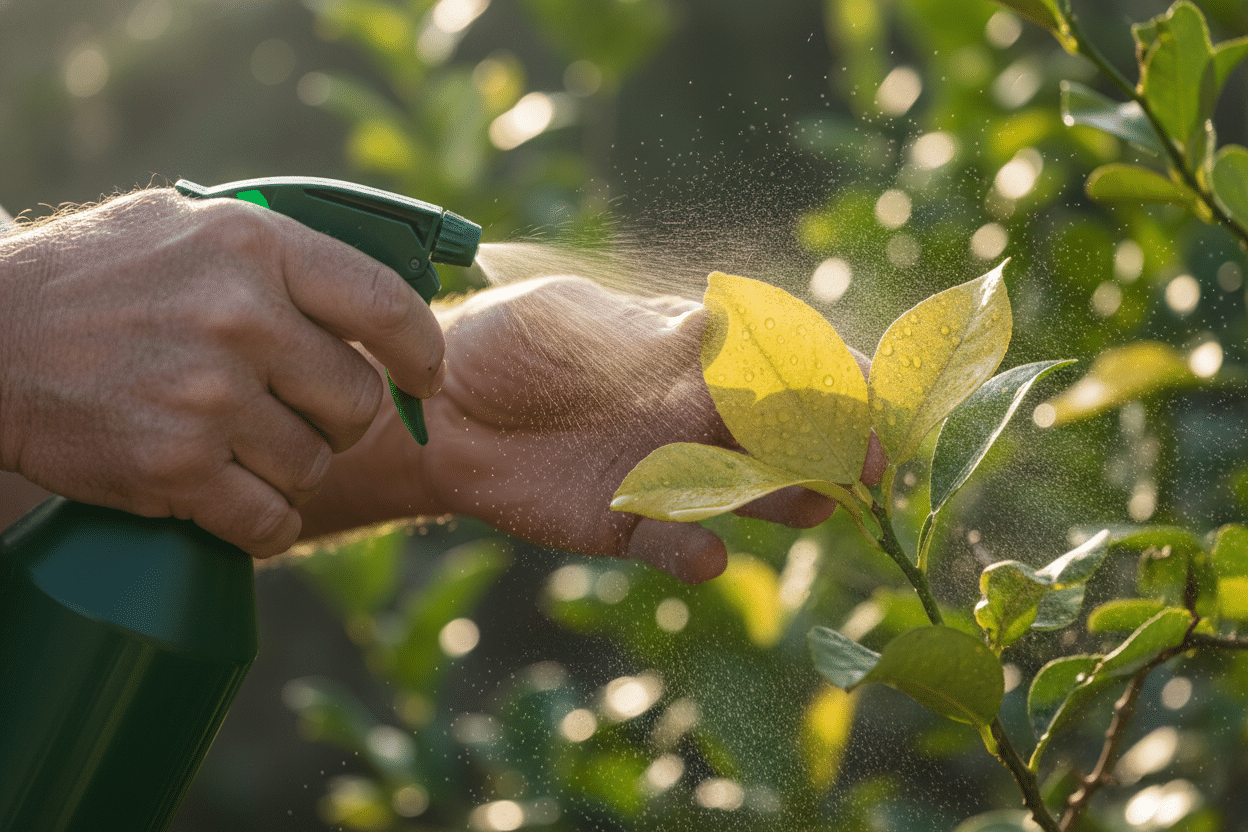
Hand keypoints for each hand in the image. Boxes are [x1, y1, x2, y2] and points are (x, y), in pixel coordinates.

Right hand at [0, 189, 443, 555]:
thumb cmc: (99, 278)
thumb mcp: (193, 228)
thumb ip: (287, 254)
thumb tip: (392, 287)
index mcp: (257, 247)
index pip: (388, 306)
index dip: (420, 353)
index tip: (421, 377)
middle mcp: (241, 319)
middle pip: (358, 402)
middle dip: (342, 417)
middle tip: (303, 412)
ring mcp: (208, 398)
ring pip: (316, 464)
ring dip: (295, 466)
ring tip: (246, 443)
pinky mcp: (175, 469)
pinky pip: (270, 521)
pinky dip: (266, 521)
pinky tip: (240, 500)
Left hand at [304, 276, 882, 582]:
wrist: (438, 408)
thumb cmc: (510, 340)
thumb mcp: (569, 319)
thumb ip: (641, 336)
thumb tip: (721, 330)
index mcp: (693, 352)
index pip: (784, 359)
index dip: (835, 373)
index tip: (875, 389)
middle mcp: (696, 414)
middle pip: (787, 433)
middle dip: (835, 446)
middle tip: (869, 465)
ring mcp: (668, 471)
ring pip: (749, 491)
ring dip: (784, 499)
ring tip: (809, 506)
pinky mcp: (629, 523)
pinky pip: (678, 545)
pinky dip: (696, 551)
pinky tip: (701, 554)